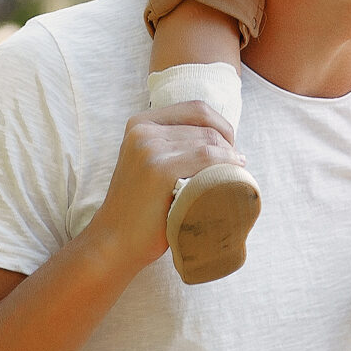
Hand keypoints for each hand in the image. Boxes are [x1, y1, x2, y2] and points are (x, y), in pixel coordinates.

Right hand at [85, 102, 241, 271]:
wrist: (114, 240)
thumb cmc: (140, 207)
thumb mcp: (148, 162)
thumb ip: (172, 145)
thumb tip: (220, 137)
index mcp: (140, 123)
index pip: (196, 109)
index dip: (222, 126)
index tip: (231, 148)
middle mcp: (142, 130)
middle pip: (205, 126)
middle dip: (228, 145)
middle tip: (237, 168)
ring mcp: (149, 148)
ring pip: (209, 141)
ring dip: (230, 157)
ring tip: (236, 175)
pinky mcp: (158, 169)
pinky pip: (207, 157)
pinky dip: (227, 164)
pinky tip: (235, 175)